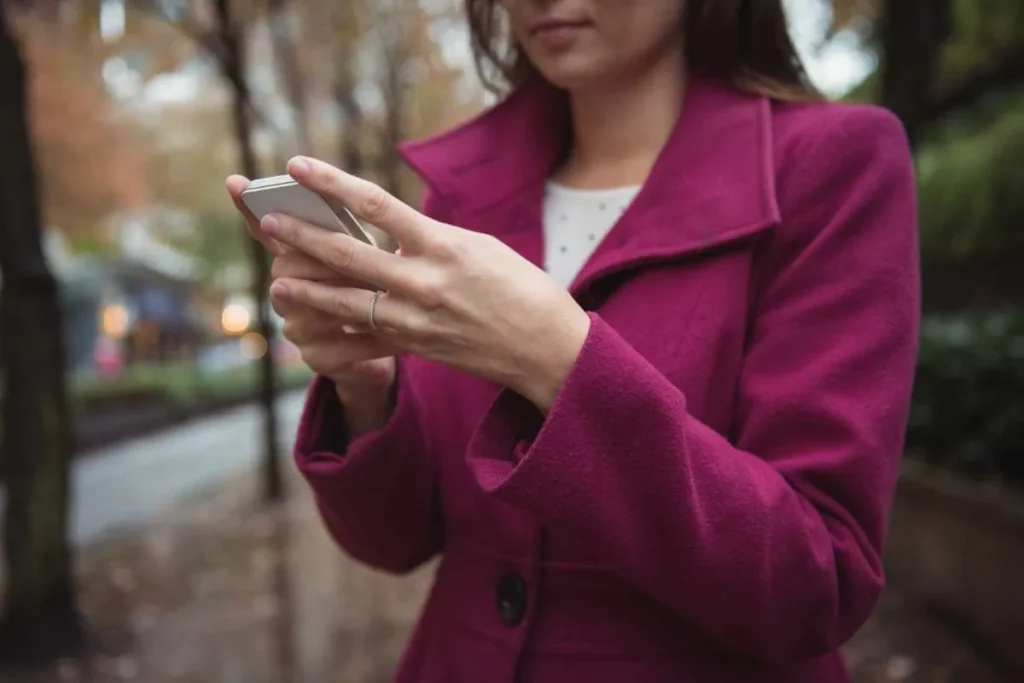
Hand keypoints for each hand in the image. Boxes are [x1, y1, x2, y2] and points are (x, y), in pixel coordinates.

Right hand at [225, 174, 394, 433]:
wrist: (388, 348)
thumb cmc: (376, 288)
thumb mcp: (367, 253)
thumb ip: (347, 232)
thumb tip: (339, 193)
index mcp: (296, 260)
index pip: (267, 231)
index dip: (249, 209)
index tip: (236, 182)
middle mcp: (287, 293)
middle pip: (286, 269)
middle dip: (319, 260)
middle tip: (354, 255)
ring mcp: (298, 329)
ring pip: (309, 310)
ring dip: (343, 299)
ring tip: (377, 292)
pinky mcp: (319, 360)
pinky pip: (339, 348)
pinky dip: (367, 340)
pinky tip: (395, 336)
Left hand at [262, 156, 591, 411]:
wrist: (547, 348)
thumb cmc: (521, 288)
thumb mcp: (480, 247)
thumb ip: (431, 240)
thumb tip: (390, 233)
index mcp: (443, 245)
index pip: (375, 205)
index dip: (330, 184)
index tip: (297, 166)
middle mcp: (425, 282)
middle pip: (348, 255)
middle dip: (301, 238)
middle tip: (269, 223)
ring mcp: (417, 320)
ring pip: (346, 302)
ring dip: (306, 292)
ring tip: (277, 284)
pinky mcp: (416, 349)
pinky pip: (365, 341)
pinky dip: (337, 334)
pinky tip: (311, 330)